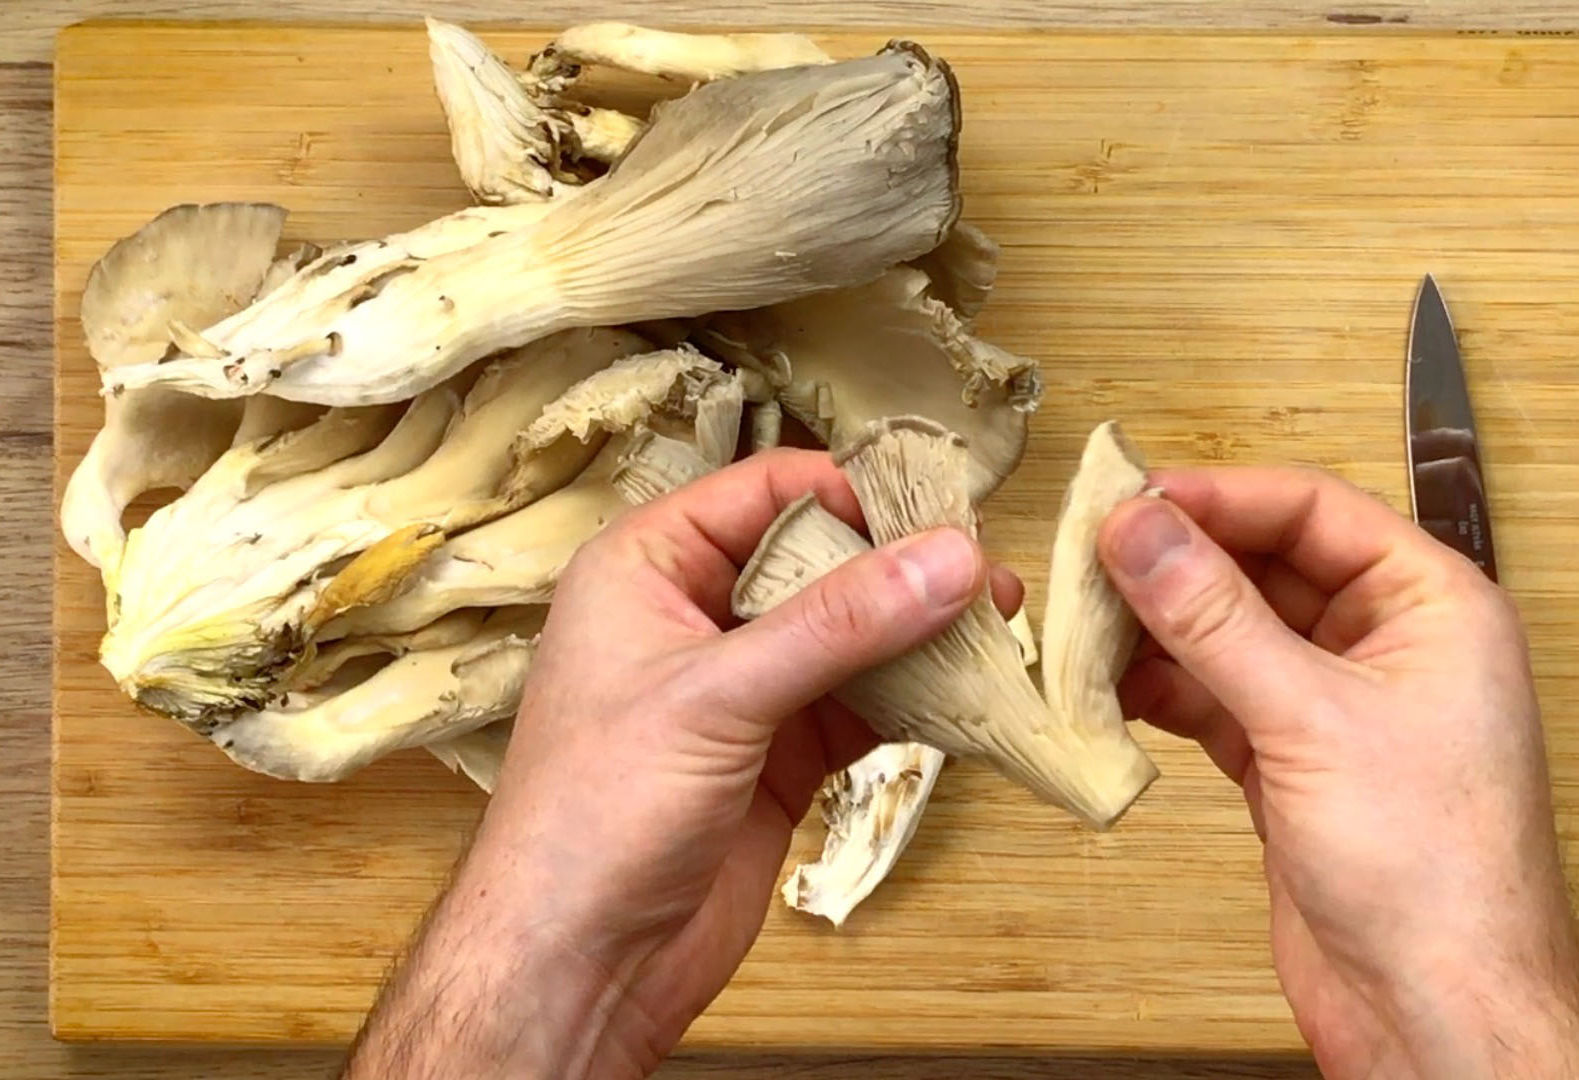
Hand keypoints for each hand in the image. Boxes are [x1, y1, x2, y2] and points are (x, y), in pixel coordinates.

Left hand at [343, 449, 1015, 1079]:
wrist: (579, 968)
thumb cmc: (599, 813)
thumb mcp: (719, 696)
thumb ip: (839, 624)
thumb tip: (950, 556)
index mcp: (648, 567)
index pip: (767, 492)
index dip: (853, 493)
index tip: (942, 509)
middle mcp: (696, 615)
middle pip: (819, 559)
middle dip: (900, 564)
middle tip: (984, 569)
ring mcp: (744, 689)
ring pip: (850, 634)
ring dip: (918, 632)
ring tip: (999, 622)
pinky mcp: (781, 755)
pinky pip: (861, 703)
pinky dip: (914, 698)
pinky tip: (970, 691)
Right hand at [1097, 467, 1578, 1079]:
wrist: (1437, 1011)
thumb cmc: (1433, 871)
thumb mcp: (1310, 719)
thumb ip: (1215, 617)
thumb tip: (1142, 527)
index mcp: (1434, 607)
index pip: (1315, 512)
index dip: (1220, 497)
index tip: (1132, 495)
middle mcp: (1391, 647)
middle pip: (1268, 567)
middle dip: (1180, 562)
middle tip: (1089, 554)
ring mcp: (1339, 709)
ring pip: (1235, 636)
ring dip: (1161, 629)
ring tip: (1084, 620)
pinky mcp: (1296, 767)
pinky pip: (1218, 700)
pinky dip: (1165, 692)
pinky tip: (1110, 687)